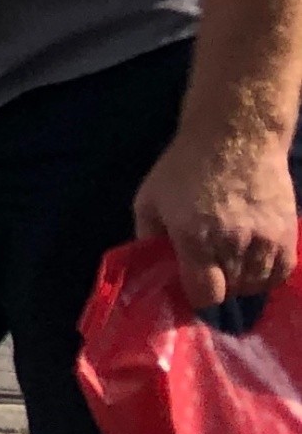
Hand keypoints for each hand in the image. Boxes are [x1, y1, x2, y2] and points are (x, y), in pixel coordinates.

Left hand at [134, 118, 301, 308]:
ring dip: (242, 281)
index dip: (196, 297)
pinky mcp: (287, 236)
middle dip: (218, 286)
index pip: (205, 294)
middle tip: (209, 271)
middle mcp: (231, 244)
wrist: (235, 137)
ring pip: (256, 286)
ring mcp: (264, 241)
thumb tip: (153, 270)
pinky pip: (280, 274)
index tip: (191, 288)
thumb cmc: (185, 167)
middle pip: (231, 291)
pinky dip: (266, 276)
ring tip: (230, 263)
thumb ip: (147, 237)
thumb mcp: (150, 198)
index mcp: (194, 237)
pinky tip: (253, 263)